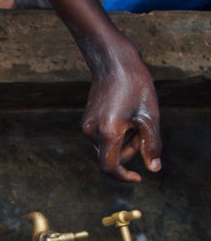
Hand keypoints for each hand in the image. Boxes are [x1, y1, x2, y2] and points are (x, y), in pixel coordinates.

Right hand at [80, 49, 161, 182]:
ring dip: (125, 141)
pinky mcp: (87, 121)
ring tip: (135, 118)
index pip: (110, 168)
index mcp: (107, 133)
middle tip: (144, 129)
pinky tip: (125, 115)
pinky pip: (103, 137)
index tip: (139, 178)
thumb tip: (153, 168)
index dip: (124, 177)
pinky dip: (117, 134)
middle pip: (113, 156)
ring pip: (108, 147)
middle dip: (131, 150)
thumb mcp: (150, 117)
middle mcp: (91, 132)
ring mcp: (87, 126)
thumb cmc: (134, 86)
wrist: (113, 63)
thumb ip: (151, 145)